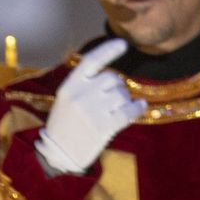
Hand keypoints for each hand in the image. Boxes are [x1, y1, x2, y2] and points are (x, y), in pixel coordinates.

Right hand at [34, 39, 145, 174]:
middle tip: (114, 99)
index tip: (123, 44)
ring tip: (117, 109)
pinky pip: (128, 112)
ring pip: (121, 95)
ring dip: (124, 100)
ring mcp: (93, 112)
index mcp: (70, 86)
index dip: (108, 50)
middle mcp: (81, 96)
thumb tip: (112, 77)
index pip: (92, 60)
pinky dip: (137, 108)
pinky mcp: (104, 128)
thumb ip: (84, 85)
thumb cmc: (64, 125)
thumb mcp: (66, 99)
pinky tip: (140, 106)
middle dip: (117, 87)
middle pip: (111, 79)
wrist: (58, 155)